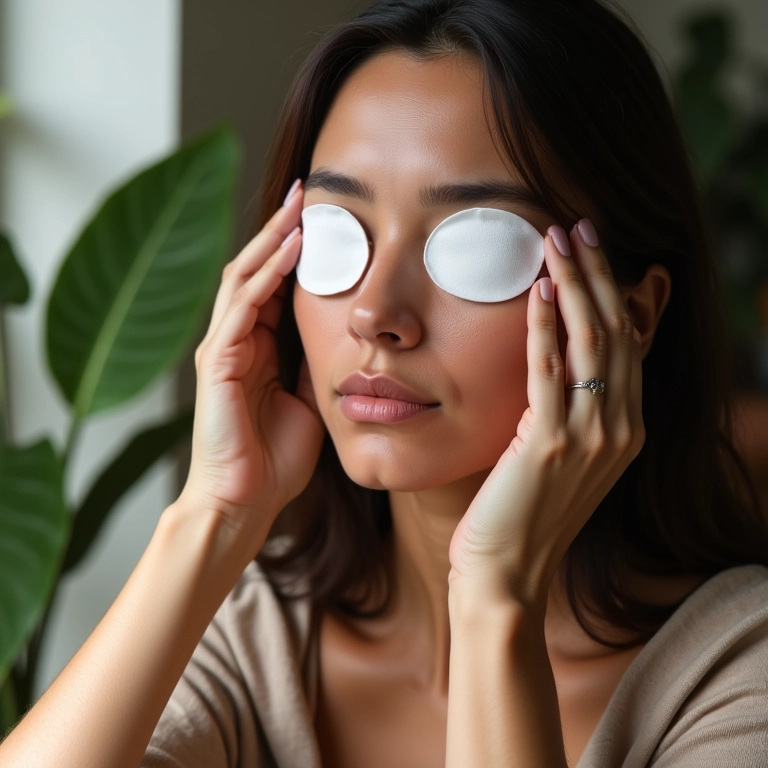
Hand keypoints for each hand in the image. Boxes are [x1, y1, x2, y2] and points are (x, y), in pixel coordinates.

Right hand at [176, 180, 324, 539]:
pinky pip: (242, 308)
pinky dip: (267, 276)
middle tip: (307, 193)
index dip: (295, 252)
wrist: (247, 500)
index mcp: (256, 348)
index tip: (324, 221)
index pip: (273, 286)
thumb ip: (314, 365)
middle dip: (281, 231)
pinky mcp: (218, 363)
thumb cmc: (275, 457)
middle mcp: (235, 340)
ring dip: (272, 240)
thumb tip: (341, 336)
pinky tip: (292, 251)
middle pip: (255, 270)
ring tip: (298, 207)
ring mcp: (223, 348)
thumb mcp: (309, 399)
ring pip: (244, 278)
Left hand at [448, 220, 644, 607]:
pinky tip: (539, 289)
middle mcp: (620, 429)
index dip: (614, 291)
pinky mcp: (550, 444)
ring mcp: (592, 437)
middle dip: (599, 273)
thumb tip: (556, 361)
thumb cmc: (521, 516)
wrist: (505, 574)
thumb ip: (567, 411)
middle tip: (580, 225)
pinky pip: (550, 370)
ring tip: (559, 237)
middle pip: (616, 332)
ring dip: (576, 284)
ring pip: (591, 341)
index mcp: (626, 430)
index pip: (628, 344)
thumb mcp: (558, 459)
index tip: (596, 251)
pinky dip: (546, 325)